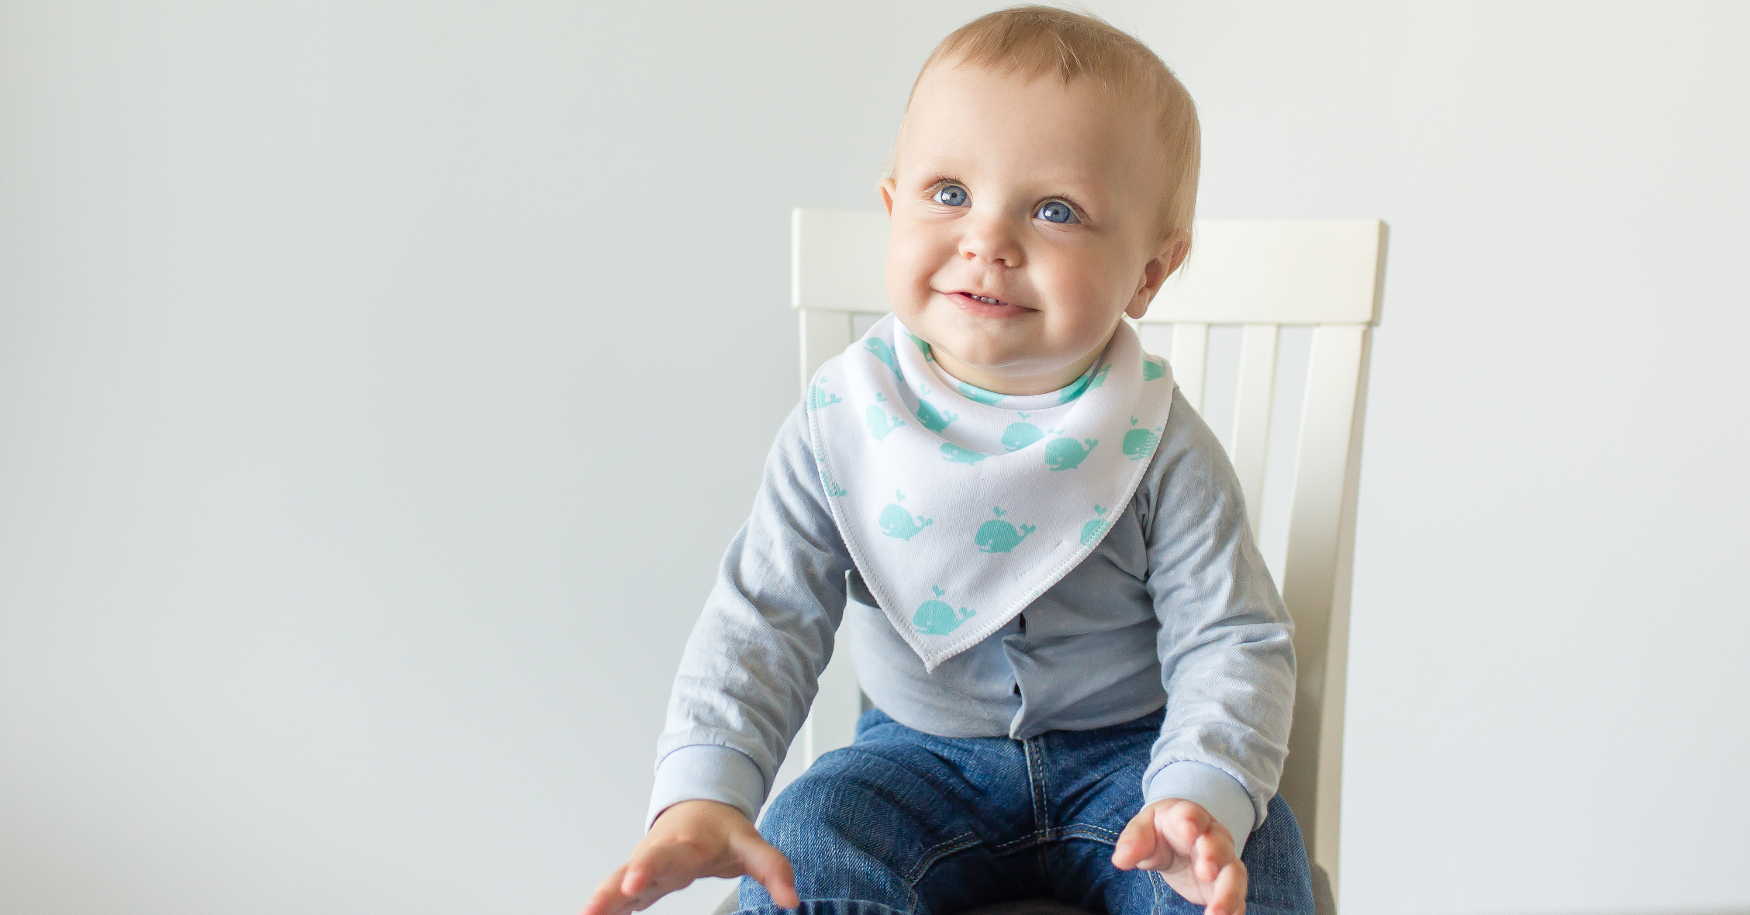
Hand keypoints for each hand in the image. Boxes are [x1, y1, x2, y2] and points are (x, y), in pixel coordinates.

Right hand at [581, 799, 799, 914]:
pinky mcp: (638, 880)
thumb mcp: (752, 844)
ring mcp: (644, 868)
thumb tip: (791, 900)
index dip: (647, 867)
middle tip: (591, 910)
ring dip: (600, 902)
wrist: (700, 807)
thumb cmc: (720, 828)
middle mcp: (657, 855)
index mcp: (684, 844)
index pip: (665, 856)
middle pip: (628, 872)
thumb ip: (773, 869)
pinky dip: (605, 907)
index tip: (633, 881)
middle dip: (609, 891)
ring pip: (615, 884)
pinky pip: (616, 895)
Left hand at [1111, 798, 1245, 914]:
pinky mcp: (1224, 885)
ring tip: (1216, 912)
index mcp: (1186, 817)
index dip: (1190, 820)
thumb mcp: (1143, 829)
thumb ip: (1134, 841)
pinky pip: (1237, 896)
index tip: (1188, 830)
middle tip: (1206, 871)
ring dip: (1229, 892)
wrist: (1178, 838)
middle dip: (1214, 855)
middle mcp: (1212, 837)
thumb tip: (1120, 859)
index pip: (1190, 814)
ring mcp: (1222, 861)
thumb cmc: (1160, 831)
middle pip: (1220, 843)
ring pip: (1234, 873)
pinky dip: (1235, 908)